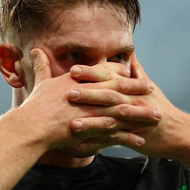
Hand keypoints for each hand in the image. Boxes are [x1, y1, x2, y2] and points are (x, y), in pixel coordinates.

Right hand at [26, 51, 158, 152]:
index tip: (133, 72)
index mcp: (81, 81)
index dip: (121, 73)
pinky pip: (116, 134)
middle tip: (153, 89)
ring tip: (156, 115)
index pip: (106, 73)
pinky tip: (141, 140)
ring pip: (124, 111)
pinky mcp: (94, 130)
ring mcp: (94, 112)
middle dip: (138, 90)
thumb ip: (42, 66)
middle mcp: (91, 94)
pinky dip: (129, 136)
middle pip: (120, 90)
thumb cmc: (35, 105)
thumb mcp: (40, 82)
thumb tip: (35, 50)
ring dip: (141, 114)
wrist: (33, 126)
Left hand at [72, 54, 186, 158]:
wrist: (178, 132)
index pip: (110, 77)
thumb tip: (130, 54)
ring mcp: (132, 120)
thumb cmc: (161, 108)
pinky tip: (80, 148)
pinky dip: (97, 145)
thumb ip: (136, 71)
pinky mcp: (132, 137)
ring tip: (72, 125)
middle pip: (108, 96)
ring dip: (90, 122)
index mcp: (132, 88)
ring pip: (109, 120)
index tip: (73, 70)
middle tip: (67, 93)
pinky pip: (112, 142)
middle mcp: (132, 102)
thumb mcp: (150, 88)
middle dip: (88, 94)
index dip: (92, 73)